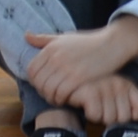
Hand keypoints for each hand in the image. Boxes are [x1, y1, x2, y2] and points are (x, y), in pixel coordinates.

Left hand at [23, 24, 137, 131]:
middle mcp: (55, 57)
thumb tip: (26, 36)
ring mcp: (66, 68)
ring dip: (52, 98)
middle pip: (39, 82)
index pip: (31, 70)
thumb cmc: (88, 42)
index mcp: (50, 48)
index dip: (35, 82)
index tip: (43, 86)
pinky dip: (61, 99)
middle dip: (43, 92)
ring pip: (49, 90)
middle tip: (50, 95)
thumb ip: (44, 39)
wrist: (111, 44)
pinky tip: (67, 100)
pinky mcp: (78, 77)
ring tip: (58, 99)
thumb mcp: (64, 38)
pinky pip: (61, 93)